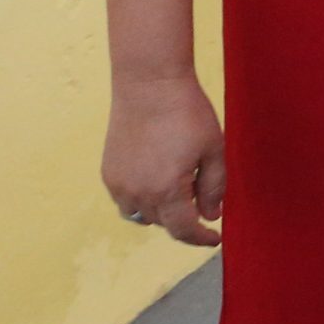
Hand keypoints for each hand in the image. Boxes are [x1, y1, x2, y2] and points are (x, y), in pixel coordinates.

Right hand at [102, 75, 227, 246]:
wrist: (149, 85)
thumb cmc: (187, 113)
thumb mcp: (213, 149)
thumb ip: (214, 187)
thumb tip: (211, 216)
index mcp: (167, 191)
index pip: (184, 230)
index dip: (201, 239)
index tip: (215, 238)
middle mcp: (138, 194)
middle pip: (164, 223)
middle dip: (184, 218)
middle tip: (202, 199)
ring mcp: (119, 185)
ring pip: (141, 216)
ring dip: (161, 212)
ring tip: (178, 191)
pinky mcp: (108, 173)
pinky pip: (125, 201)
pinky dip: (141, 200)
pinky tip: (156, 180)